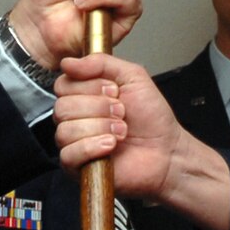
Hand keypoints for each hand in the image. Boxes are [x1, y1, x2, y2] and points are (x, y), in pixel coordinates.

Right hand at [54, 53, 180, 198]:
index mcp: (83, 95)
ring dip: (100, 128)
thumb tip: (68, 62)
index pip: (63, 84)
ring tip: (121, 131)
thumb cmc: (151, 118)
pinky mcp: (77, 167)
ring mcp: (74, 142)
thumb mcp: (132, 76)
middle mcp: (75, 118)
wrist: (166, 150)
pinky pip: (68, 154)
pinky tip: (111, 146)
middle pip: (63, 107)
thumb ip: (101, 63)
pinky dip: (92, 147)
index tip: (114, 91)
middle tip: (121, 112)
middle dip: (98, 108)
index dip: (89, 86)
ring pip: (66, 130)